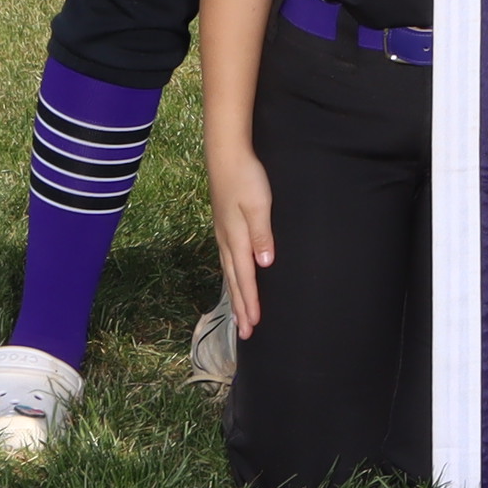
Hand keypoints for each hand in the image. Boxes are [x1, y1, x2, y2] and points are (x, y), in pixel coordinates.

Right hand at [211, 148, 274, 335]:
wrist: (226, 154)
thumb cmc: (246, 177)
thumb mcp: (258, 204)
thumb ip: (261, 234)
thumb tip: (264, 264)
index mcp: (237, 238)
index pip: (246, 278)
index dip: (250, 302)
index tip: (253, 325)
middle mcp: (227, 241)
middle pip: (235, 281)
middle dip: (241, 308)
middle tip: (246, 333)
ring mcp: (223, 234)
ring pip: (230, 273)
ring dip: (236, 296)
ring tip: (239, 316)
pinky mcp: (224, 226)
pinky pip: (228, 260)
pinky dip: (232, 277)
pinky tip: (234, 280)